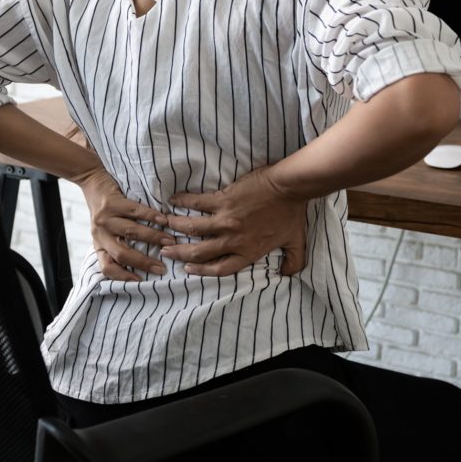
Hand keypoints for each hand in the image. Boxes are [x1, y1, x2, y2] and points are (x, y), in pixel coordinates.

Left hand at [78, 170, 174, 281]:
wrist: (93, 181)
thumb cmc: (106, 210)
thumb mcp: (107, 231)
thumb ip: (119, 244)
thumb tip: (146, 262)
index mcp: (99, 244)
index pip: (107, 267)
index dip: (123, 277)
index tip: (141, 281)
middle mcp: (100, 234)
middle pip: (121, 253)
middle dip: (144, 262)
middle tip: (162, 267)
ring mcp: (104, 218)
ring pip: (131, 232)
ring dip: (153, 238)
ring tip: (169, 241)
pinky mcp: (111, 202)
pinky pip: (134, 211)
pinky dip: (151, 216)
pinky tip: (163, 220)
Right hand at [161, 166, 307, 276]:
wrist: (290, 188)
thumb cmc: (293, 214)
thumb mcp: (296, 243)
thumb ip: (293, 262)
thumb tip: (286, 274)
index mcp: (248, 251)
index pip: (220, 268)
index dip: (202, 271)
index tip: (188, 269)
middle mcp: (233, 239)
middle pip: (199, 252)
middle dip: (179, 253)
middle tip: (166, 250)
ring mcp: (225, 219)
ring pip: (192, 228)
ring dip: (176, 227)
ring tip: (164, 225)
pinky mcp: (222, 200)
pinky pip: (197, 202)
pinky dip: (183, 201)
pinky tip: (173, 200)